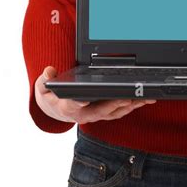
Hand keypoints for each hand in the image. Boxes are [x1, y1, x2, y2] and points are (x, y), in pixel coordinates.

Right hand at [35, 66, 156, 123]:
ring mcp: (94, 115)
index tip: (85, 100)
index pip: (73, 106)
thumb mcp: (44, 87)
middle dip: (114, 104)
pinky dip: (131, 106)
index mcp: (66, 107)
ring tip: (142, 99)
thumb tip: (48, 71)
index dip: (79, 103)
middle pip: (100, 111)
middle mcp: (83, 114)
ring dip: (129, 107)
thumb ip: (45, 80)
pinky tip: (142, 100)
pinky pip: (119, 112)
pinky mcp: (104, 113)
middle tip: (127, 98)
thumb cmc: (52, 97)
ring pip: (113, 113)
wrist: (56, 109)